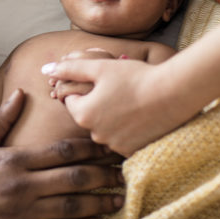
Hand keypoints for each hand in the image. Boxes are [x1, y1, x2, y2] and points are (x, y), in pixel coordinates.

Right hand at [0, 89, 124, 218]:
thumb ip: (0, 119)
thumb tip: (19, 93)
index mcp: (13, 160)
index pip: (61, 151)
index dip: (90, 149)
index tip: (108, 146)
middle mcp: (22, 187)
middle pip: (74, 178)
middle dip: (103, 174)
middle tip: (123, 171)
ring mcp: (23, 215)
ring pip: (72, 206)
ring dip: (99, 202)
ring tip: (118, 197)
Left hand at [43, 56, 194, 156]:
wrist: (173, 93)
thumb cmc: (135, 76)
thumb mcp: (100, 66)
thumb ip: (70, 68)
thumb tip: (45, 68)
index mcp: (82, 114)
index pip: (72, 101)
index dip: (87, 88)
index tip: (105, 82)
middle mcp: (94, 135)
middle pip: (88, 116)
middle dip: (99, 104)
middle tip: (121, 90)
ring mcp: (114, 146)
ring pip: (105, 128)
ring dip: (113, 117)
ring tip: (133, 102)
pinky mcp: (133, 152)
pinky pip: (122, 139)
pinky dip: (128, 129)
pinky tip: (141, 116)